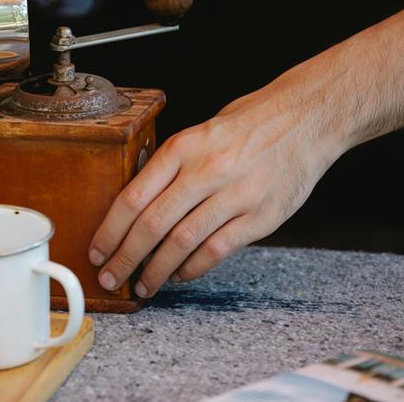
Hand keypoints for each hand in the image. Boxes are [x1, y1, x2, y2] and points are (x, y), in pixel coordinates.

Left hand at [88, 83, 342, 297]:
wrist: (306, 118)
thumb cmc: (248, 125)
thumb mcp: (199, 132)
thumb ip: (170, 166)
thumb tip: (135, 205)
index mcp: (183, 147)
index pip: (133, 197)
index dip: (109, 231)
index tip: (97, 251)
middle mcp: (206, 171)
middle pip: (152, 225)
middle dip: (125, 258)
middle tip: (111, 277)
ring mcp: (235, 195)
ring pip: (182, 243)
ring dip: (156, 270)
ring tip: (142, 285)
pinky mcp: (261, 217)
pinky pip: (216, 251)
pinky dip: (192, 268)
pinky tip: (179, 275)